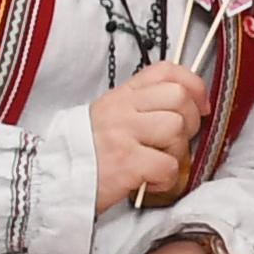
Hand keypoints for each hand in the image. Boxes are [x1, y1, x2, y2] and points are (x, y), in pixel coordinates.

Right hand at [88, 63, 209, 208]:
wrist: (52, 181)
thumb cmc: (87, 153)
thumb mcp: (109, 117)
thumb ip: (142, 106)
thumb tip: (186, 104)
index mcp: (121, 96)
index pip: (166, 71)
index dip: (193, 85)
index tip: (200, 106)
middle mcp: (122, 109)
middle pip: (179, 98)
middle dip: (190, 122)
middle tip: (176, 142)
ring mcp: (123, 134)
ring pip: (176, 129)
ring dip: (176, 153)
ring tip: (158, 163)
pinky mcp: (126, 163)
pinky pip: (168, 165)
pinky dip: (166, 180)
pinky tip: (151, 182)